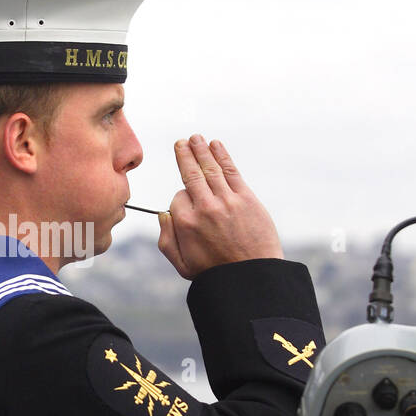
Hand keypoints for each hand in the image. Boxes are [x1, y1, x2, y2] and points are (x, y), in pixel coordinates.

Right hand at [157, 134, 283, 278]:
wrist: (252, 277)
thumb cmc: (215, 273)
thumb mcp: (181, 265)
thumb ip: (166, 240)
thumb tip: (163, 214)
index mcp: (186, 223)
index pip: (178, 198)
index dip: (181, 198)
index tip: (187, 203)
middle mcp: (204, 208)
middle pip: (190, 174)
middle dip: (184, 155)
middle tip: (181, 142)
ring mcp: (226, 201)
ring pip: (210, 168)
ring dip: (201, 150)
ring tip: (195, 138)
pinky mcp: (246, 199)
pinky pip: (231, 171)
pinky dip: (222, 156)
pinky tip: (215, 145)